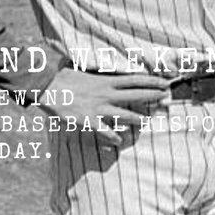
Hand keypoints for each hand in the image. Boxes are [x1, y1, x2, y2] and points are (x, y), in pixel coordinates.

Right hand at [38, 69, 169, 146]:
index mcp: (107, 81)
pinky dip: (112, 137)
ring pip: (124, 114)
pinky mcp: (87, 120)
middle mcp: (106, 94)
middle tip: (166, 99)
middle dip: (152, 97)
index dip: (152, 81)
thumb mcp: (87, 73)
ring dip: (137, 118)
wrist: (47, 86)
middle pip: (135, 95)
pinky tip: (119, 141)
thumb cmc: (66, 78)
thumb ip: (101, 76)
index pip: (136, 80)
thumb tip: (112, 74)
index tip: (165, 83)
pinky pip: (104, 131)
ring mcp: (98, 108)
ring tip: (147, 121)